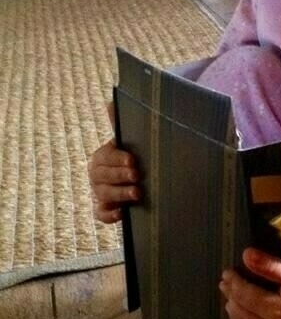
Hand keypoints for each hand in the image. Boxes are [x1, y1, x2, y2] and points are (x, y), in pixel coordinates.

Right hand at [87, 103, 140, 223]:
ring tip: (137, 194)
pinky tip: (122, 214)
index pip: (104, 157)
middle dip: (119, 176)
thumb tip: (111, 102)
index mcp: (102, 156)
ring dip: (119, 194)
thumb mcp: (131, 140)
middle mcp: (97, 175)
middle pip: (102, 176)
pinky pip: (101, 215)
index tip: (133, 160)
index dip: (117, 159)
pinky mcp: (105, 209)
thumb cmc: (135, 156)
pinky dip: (110, 215)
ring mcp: (100, 193)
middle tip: (137, 177)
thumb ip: (121, 123)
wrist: (144, 180)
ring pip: (103, 194)